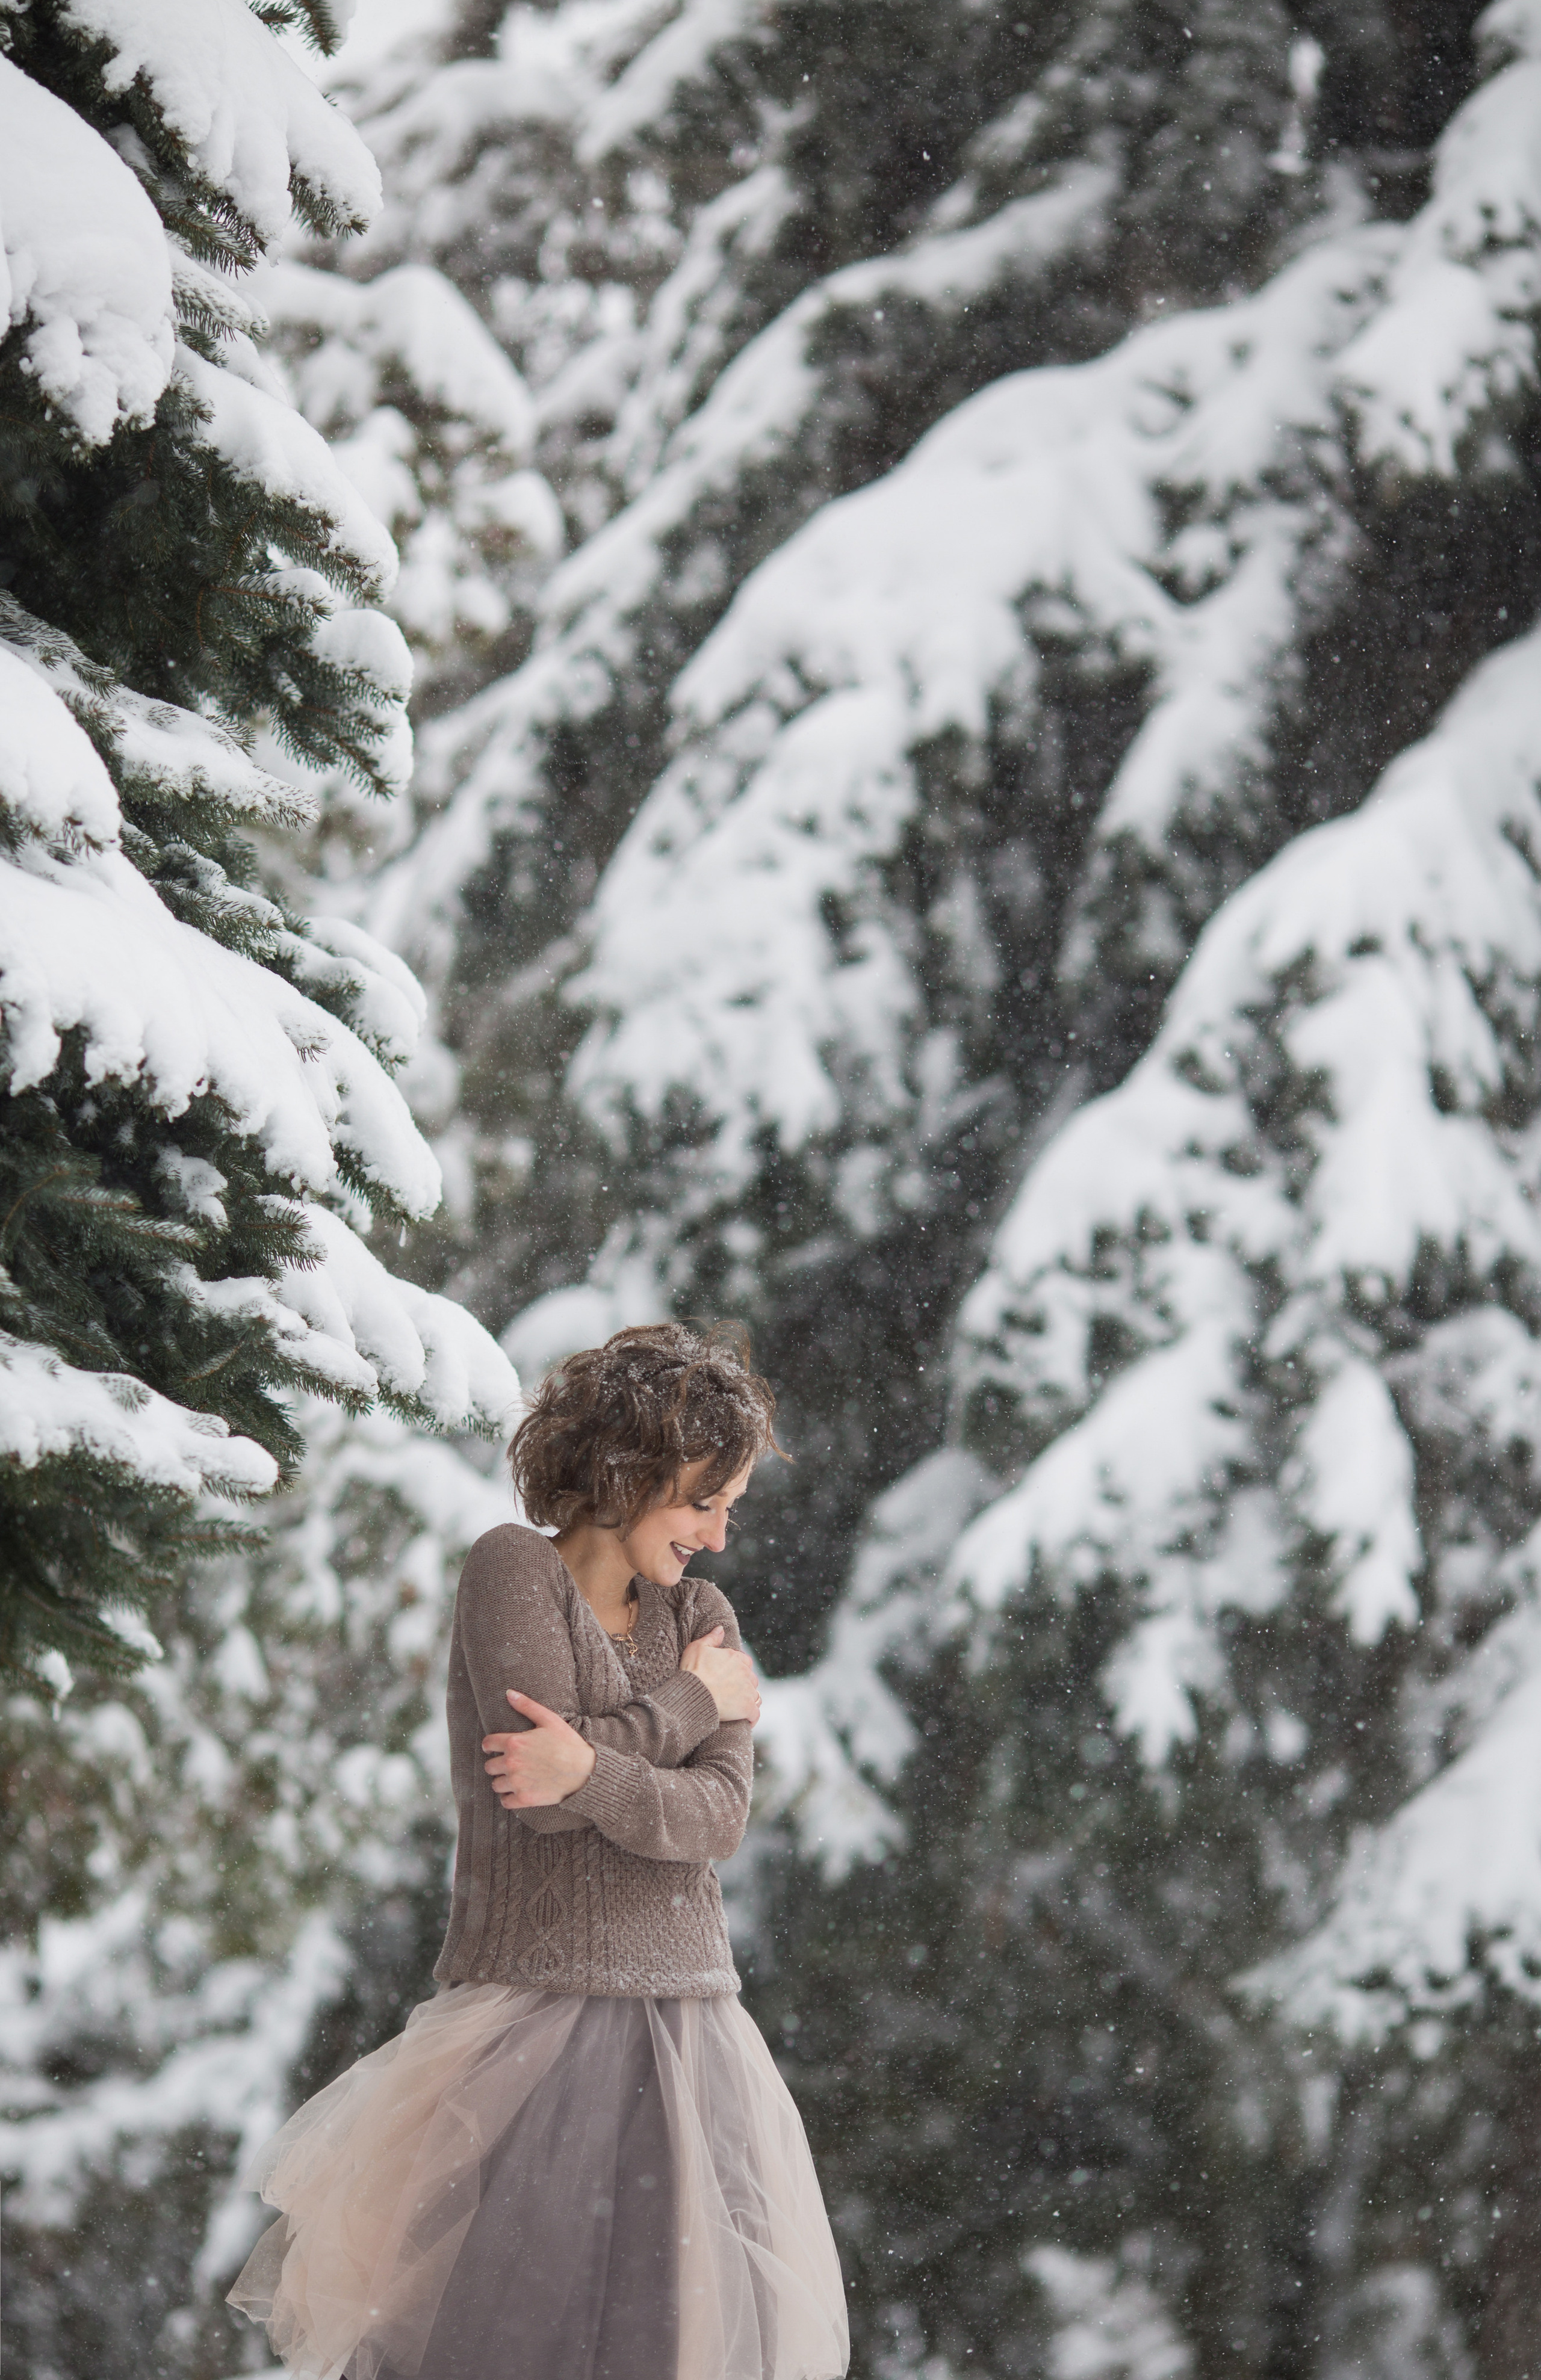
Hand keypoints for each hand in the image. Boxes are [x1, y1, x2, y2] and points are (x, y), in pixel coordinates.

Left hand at [482, 1693, 597, 1807]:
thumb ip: (526, 1706)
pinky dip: (509, 1798)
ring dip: (502, 1782)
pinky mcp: (524, 1798)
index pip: (488, 1744)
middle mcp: (511, 1763)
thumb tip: (508, 1693)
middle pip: (489, 1766)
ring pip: (495, 1784)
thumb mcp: (549, 1719)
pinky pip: (505, 1802)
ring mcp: (517, 1782)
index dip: (489, 1745)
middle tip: (509, 1764)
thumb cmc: (568, 1743)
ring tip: (514, 1779)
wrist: (584, 1771)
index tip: (493, 1748)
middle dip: (497, 1764)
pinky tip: (517, 1792)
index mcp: (514, 1742)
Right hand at [680, 1625, 761, 1724]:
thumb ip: (711, 1638)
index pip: (745, 1662)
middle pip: (751, 1680)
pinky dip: (751, 1718)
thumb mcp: (697, 1648)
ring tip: (738, 1707)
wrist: (692, 1694)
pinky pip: (755, 1715)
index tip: (730, 1677)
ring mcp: (748, 1691)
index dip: (738, 1670)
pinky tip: (745, 1721)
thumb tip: (721, 1629)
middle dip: (744, 1685)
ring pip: (755, 1696)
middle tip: (732, 1694)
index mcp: (736, 1658)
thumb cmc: (692, 1671)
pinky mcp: (748, 1708)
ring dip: (749, 1701)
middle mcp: (746, 1673)